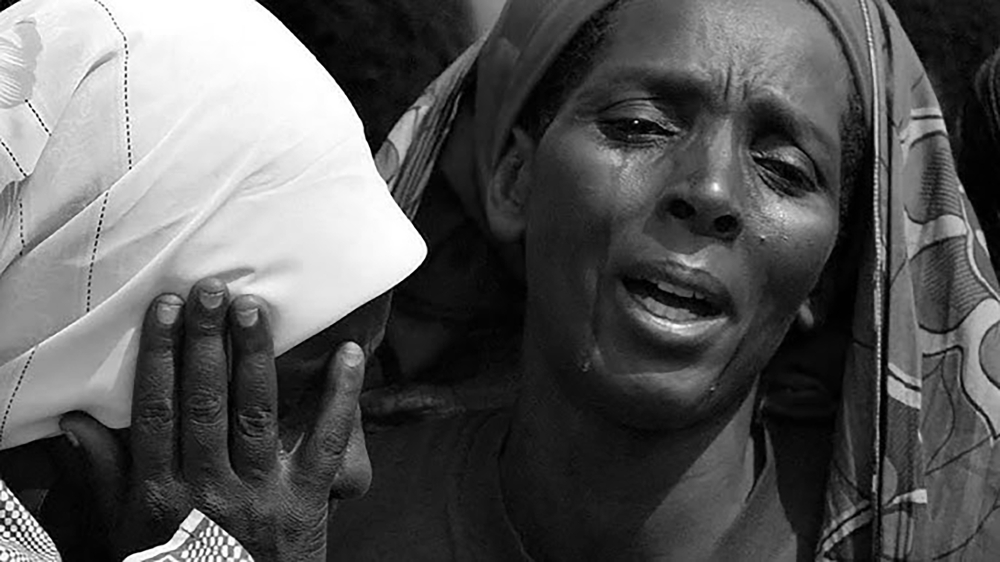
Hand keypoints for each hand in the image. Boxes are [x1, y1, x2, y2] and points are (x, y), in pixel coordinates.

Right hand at [60, 278, 370, 560]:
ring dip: (253, 356)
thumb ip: (107, 476)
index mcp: (162, 494)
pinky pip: (325, 441)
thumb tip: (79, 421)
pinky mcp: (308, 498)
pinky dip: (341, 396)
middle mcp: (211, 488)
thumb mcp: (130, 531)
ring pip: (256, 412)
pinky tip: (349, 353)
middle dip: (206, 343)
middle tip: (210, 291)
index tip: (165, 308)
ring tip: (252, 308)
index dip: (160, 356)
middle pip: (205, 403)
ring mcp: (262, 492)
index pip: (157, 411)